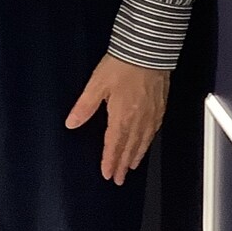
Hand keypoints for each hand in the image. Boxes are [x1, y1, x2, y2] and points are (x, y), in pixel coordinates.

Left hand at [65, 53, 169, 183]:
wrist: (148, 51)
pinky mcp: (160, 107)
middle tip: (119, 179)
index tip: (107, 174)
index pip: (114, 145)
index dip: (110, 161)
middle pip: (129, 148)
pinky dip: (148, 142)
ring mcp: (151, 115)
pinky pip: (153, 131)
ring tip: (131, 167)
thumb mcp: (97, 85)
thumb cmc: (122, 66)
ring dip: (135, 156)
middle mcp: (138, 120)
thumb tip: (71, 123)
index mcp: (121, 117)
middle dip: (122, 165)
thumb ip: (84, 106)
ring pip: (143, 142)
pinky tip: (146, 144)